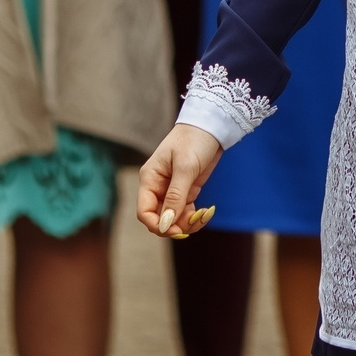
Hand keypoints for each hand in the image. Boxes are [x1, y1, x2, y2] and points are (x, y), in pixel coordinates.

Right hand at [136, 123, 225, 237]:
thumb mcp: (185, 168)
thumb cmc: (194, 140)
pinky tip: (208, 211)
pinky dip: (195, 216)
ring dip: (188, 222)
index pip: (144, 212)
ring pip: (174, 218)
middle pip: (160, 218)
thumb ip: (175, 196)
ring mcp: (172, 189)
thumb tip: (165, 224)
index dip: (158, 225)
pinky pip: (186, 211)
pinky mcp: (187, 190)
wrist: (211, 126)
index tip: (176, 230)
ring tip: (204, 214)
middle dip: (176, 225)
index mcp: (150, 179)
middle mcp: (158, 187)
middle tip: (195, 221)